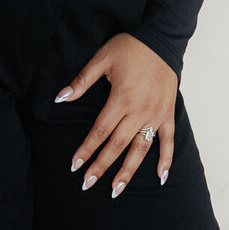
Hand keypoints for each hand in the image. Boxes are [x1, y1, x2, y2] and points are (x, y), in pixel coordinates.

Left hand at [53, 33, 177, 197]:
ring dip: (128, 171)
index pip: (100, 131)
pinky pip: (168, 141)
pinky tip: (160, 177)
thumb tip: (60, 98)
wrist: (161, 39)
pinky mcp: (168, 114)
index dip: (86, 149)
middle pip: (117, 145)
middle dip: (101, 166)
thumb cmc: (129, 47)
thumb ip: (82, 80)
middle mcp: (139, 111)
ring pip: (140, 149)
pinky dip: (166, 159)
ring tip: (116, 190)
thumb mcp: (102, 58)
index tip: (74, 165)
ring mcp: (155, 114)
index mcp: (121, 98)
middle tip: (87, 184)